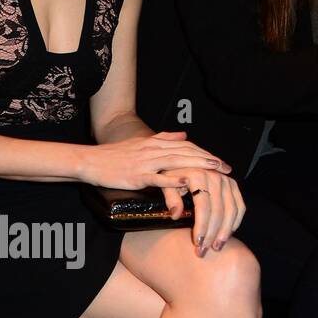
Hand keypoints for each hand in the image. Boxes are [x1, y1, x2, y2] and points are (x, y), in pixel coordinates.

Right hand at [78, 131, 229, 190]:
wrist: (90, 161)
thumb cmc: (112, 155)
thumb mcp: (139, 143)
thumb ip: (162, 138)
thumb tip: (183, 134)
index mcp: (153, 143)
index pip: (185, 145)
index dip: (204, 152)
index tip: (220, 161)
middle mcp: (152, 150)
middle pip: (185, 152)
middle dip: (208, 159)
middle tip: (227, 168)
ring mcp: (145, 163)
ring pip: (177, 161)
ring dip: (198, 165)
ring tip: (216, 170)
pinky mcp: (137, 175)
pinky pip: (158, 177)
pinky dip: (174, 179)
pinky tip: (188, 182)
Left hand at [159, 166, 245, 256]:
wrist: (181, 161)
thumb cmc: (170, 174)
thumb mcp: (164, 183)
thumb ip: (170, 197)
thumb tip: (175, 215)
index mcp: (198, 174)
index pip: (203, 206)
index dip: (201, 226)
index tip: (197, 242)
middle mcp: (215, 176)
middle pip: (218, 210)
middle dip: (212, 233)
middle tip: (204, 250)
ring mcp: (226, 180)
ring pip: (232, 210)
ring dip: (226, 231)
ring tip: (216, 246)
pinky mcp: (232, 184)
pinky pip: (239, 206)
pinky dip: (235, 222)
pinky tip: (227, 235)